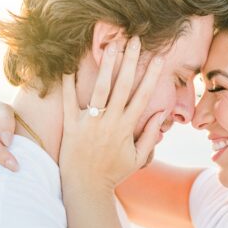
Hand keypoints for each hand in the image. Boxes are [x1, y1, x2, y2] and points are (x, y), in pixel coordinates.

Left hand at [59, 37, 164, 190]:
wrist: (86, 187)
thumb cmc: (113, 173)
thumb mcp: (138, 158)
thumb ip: (149, 135)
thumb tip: (160, 113)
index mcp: (126, 128)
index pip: (142, 96)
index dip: (151, 76)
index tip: (158, 58)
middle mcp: (109, 121)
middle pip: (122, 85)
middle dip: (130, 61)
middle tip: (134, 40)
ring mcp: (89, 121)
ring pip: (100, 88)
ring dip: (106, 65)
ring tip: (111, 45)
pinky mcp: (71, 124)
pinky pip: (68, 99)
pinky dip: (68, 81)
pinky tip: (69, 62)